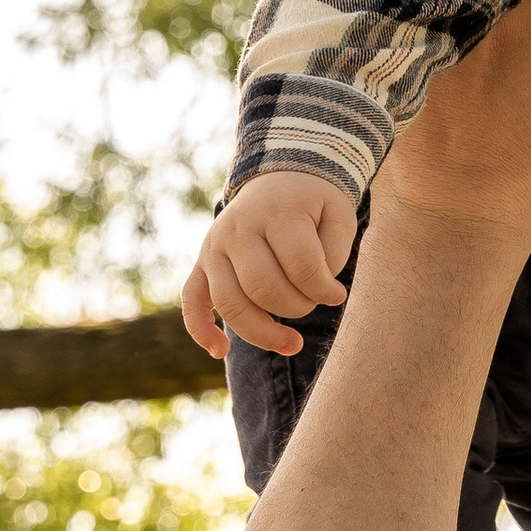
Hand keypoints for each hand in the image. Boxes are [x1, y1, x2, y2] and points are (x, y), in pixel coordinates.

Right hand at [184, 173, 359, 361]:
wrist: (279, 178)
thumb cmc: (314, 204)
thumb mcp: (338, 216)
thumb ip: (334, 253)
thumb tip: (321, 293)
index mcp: (276, 213)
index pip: (300, 267)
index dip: (325, 290)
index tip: (338, 294)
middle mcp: (237, 230)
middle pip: (262, 288)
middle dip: (297, 307)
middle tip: (314, 302)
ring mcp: (214, 247)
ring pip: (229, 302)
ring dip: (262, 332)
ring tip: (292, 344)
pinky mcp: (201, 264)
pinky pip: (191, 301)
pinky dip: (201, 330)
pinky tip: (221, 351)